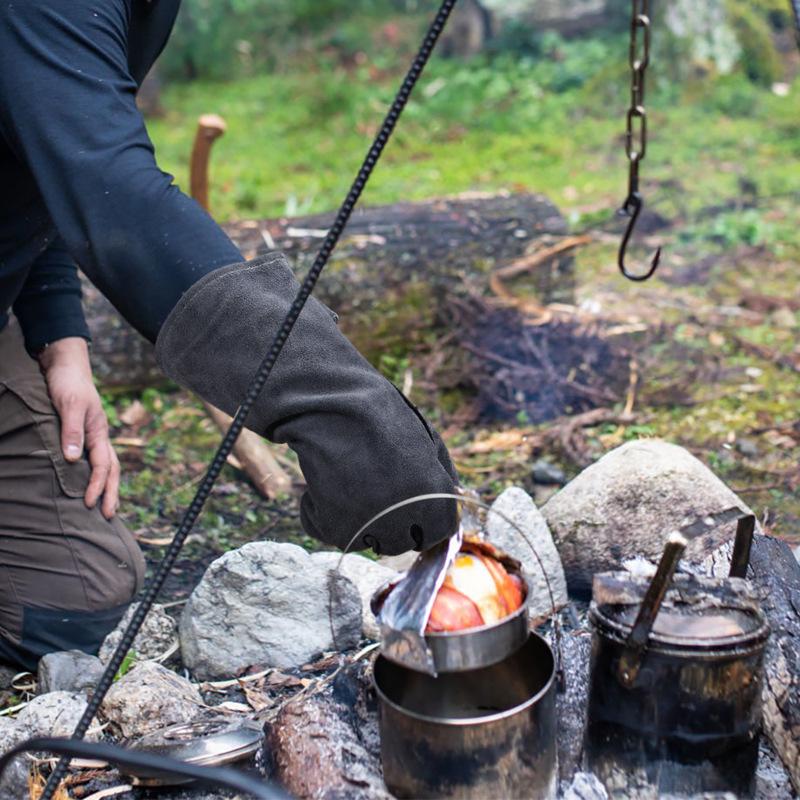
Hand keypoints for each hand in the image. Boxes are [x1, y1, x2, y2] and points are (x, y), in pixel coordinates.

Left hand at [38, 338, 119, 518]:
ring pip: (108, 466)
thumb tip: (72, 459)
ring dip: (110, 487)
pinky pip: (98, 460)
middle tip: (110, 516)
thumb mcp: (68, 406)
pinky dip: (101, 475)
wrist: (67, 368)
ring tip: (108, 506)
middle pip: (112, 470)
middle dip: (112, 493)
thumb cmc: (68, 385)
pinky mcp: (86, 435)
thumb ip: (71, 431)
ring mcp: (95, 436)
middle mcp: (100, 436)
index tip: (90, 504)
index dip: (98, 485)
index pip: (103, 465)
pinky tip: (95, 483)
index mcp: (99, 432)